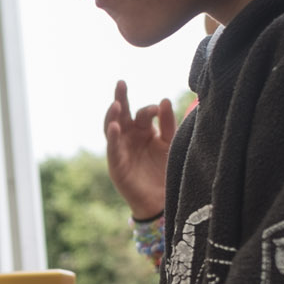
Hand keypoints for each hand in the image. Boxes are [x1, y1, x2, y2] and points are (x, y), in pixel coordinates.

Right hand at [105, 80, 174, 217]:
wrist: (163, 200)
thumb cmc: (166, 169)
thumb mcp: (171, 143)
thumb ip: (168, 123)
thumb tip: (164, 99)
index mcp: (144, 130)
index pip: (143, 113)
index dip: (150, 109)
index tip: (158, 109)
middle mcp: (130, 137)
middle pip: (122, 113)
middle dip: (121, 98)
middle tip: (121, 83)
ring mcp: (121, 149)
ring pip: (112, 128)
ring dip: (112, 115)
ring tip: (116, 104)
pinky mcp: (116, 165)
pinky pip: (113, 149)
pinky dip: (113, 137)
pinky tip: (115, 127)